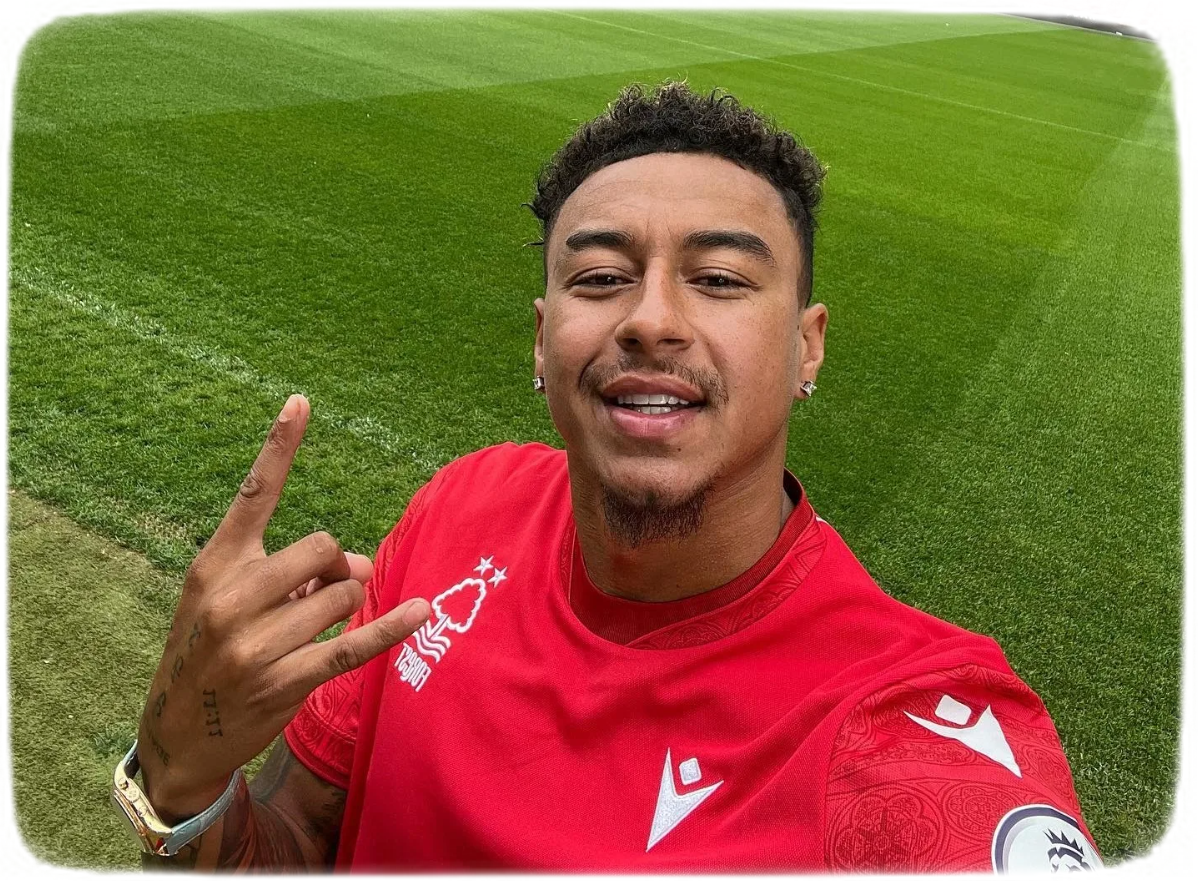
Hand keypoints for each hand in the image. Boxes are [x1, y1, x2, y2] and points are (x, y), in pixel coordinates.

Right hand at [136, 395, 429, 821]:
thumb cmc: (209, 651)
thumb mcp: (225, 599)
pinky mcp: (285, 680)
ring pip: (341, 596)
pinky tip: (421, 612)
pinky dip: (391, 628)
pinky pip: (352, 646)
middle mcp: (230, 598)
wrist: (179, 731)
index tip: (302, 400)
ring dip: (344, 608)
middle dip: (336, 565)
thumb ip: (285, 570)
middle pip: (321, 547)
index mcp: (214, 564)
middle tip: (329, 587)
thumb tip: (353, 564)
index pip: (254, 494)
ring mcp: (255, 643)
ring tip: (311, 630)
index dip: (280, 446)